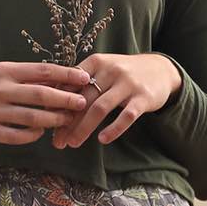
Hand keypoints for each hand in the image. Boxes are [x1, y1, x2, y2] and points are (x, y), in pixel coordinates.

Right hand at [0, 60, 95, 144]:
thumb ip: (25, 77)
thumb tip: (59, 80)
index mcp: (5, 71)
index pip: (42, 70)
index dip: (66, 74)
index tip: (84, 77)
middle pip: (40, 95)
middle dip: (65, 99)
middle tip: (82, 102)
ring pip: (31, 118)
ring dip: (53, 120)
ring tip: (67, 120)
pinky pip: (17, 136)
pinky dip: (33, 135)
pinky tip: (41, 133)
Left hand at [49, 52, 182, 147]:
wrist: (160, 70)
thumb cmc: (122, 74)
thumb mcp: (102, 70)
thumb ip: (80, 83)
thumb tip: (50, 104)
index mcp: (96, 62)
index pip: (70, 83)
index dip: (56, 102)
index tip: (46, 120)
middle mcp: (111, 70)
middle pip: (83, 99)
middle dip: (67, 122)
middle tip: (56, 141)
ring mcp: (128, 84)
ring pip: (100, 108)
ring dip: (84, 128)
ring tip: (72, 143)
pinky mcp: (143, 98)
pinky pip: (126, 116)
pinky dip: (113, 129)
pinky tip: (102, 140)